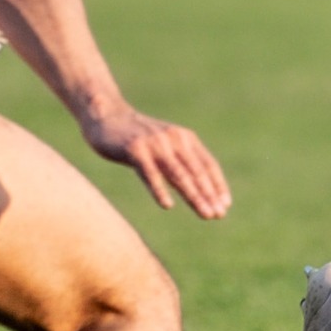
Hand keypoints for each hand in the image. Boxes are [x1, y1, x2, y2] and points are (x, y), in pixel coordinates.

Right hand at [80, 102, 232, 218]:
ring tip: (204, 214)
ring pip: (178, 174)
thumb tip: (198, 190)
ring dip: (193, 195)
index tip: (224, 206)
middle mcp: (174, 139)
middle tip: (218, 215)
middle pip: (196, 171)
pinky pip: (149, 173)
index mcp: (184, 138)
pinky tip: (167, 205)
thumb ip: (179, 163)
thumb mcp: (163, 146)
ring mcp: (155, 144)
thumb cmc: (136, 137)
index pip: (207, 164)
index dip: (217, 185)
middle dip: (209, 195)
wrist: (106, 115)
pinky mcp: (135, 149)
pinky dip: (159, 189)